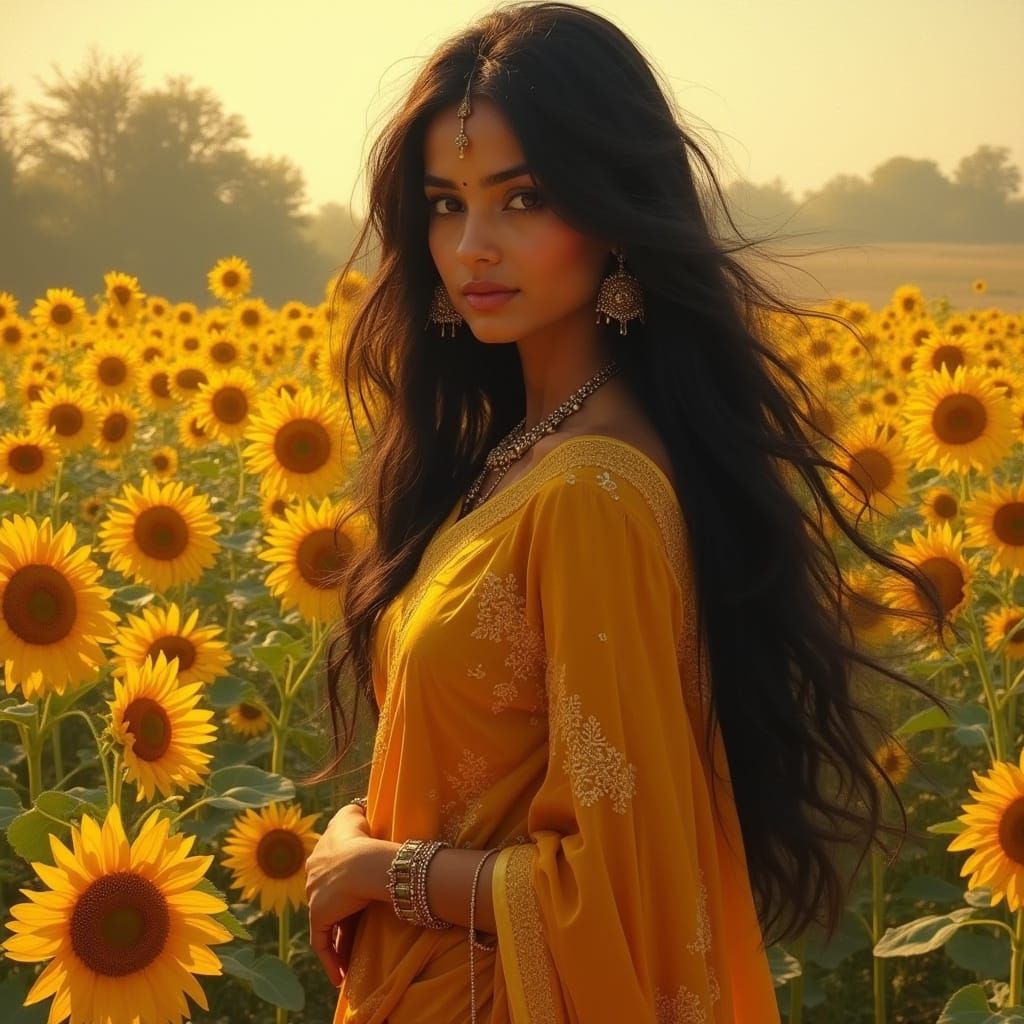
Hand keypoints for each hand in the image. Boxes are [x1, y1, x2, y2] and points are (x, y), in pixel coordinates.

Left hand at [305, 803, 374, 986]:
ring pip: (326, 921)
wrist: (365, 860)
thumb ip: (353, 811)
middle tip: (353, 924)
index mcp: (320, 853)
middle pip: (325, 896)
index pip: (328, 871)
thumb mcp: (355, 814)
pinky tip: (339, 975)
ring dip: (336, 939)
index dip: (341, 882)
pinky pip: (322, 943)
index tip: (353, 893)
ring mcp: (314, 895)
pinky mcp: (319, 915)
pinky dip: (330, 960)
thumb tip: (358, 806)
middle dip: (337, 910)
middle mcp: (312, 874)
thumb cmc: (366, 835)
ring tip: (350, 955)